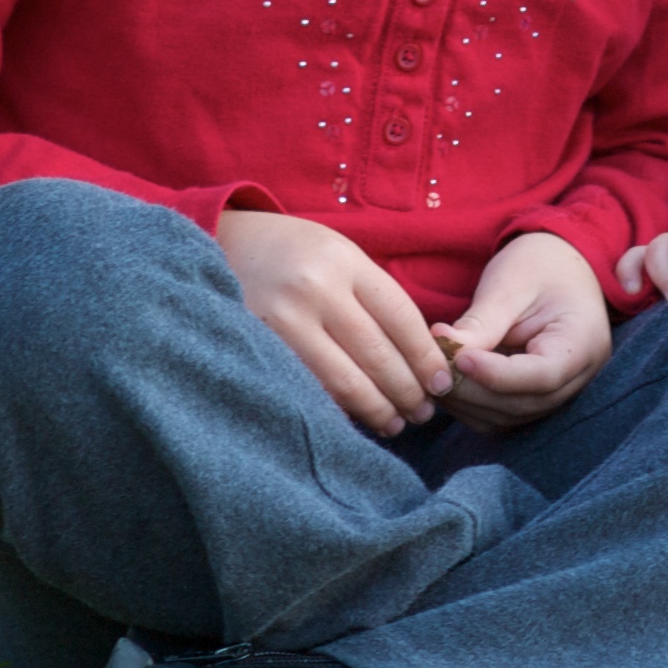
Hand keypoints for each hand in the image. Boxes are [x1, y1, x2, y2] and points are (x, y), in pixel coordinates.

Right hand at [217, 208, 449, 436]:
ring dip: (376, 409)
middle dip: (407, 391)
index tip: (443, 383)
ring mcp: (280, 320)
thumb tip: (420, 356)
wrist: (224, 243)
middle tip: (424, 413)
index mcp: (344, 262)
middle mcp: (315, 289)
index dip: (426, 358)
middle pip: (376, 354)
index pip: (401, 318)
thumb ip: (374, 298)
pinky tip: (354, 419)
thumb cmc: (297, 254)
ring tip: (395, 424)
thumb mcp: (341, 256)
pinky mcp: (255, 346)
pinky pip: (307, 388)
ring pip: (343, 380)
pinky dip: (336, 409)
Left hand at [431, 231, 612, 432]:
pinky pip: (500, 415)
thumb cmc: (540, 265)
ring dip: (466, 401)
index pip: (542, 376)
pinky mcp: (534, 398)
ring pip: (507, 417)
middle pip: (521, 403)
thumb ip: (481, 323)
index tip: (459, 359)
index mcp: (583, 342)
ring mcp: (558, 393)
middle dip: (472, 390)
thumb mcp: (511, 284)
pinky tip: (448, 378)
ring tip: (436, 368)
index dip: (496, 375)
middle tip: (433, 364)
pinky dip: (470, 403)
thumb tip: (442, 350)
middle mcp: (577, 377)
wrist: (560, 266)